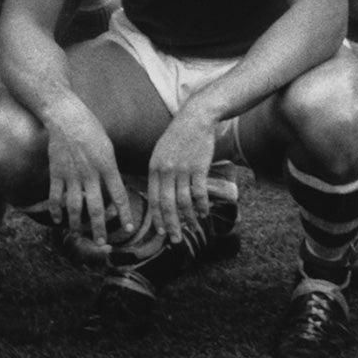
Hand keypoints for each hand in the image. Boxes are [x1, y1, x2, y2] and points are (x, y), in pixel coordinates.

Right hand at [43, 100, 132, 244]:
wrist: (66, 116)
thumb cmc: (91, 129)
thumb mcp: (108, 147)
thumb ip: (110, 169)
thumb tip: (115, 189)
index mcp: (107, 165)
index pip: (119, 195)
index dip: (124, 214)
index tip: (128, 228)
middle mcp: (90, 173)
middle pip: (97, 207)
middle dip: (100, 227)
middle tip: (101, 242)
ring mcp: (72, 174)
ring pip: (75, 206)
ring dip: (77, 223)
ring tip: (79, 233)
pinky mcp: (56, 172)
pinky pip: (55, 196)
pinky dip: (56, 210)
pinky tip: (58, 220)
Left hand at [146, 105, 219, 244]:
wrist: (196, 117)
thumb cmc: (179, 135)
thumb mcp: (161, 151)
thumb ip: (158, 171)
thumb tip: (157, 193)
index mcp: (154, 167)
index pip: (153, 199)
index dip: (157, 218)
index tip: (160, 232)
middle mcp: (166, 170)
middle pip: (167, 204)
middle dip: (170, 225)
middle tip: (175, 240)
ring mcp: (183, 169)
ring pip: (183, 202)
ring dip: (188, 218)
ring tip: (192, 228)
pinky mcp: (199, 167)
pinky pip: (199, 193)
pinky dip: (201, 206)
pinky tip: (204, 214)